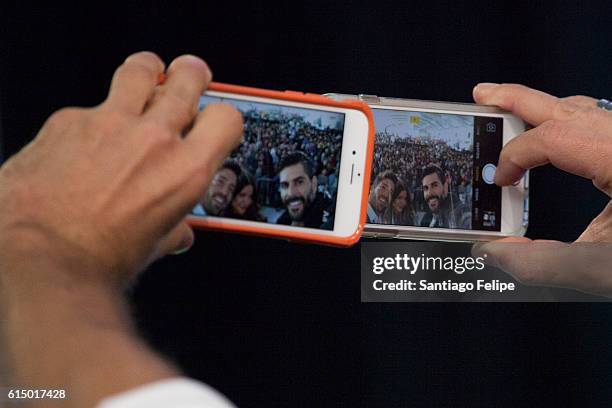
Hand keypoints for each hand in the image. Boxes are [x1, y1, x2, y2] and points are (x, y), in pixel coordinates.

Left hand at [0, 51, 242, 286]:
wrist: (36, 259)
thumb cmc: (95, 262)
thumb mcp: (154, 247)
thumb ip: (172, 229)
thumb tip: (176, 231)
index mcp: (185, 171)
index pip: (225, 117)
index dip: (223, 119)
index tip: (213, 123)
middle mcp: (153, 139)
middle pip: (187, 79)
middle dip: (192, 76)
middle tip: (188, 78)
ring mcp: (109, 123)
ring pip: (140, 70)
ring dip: (147, 72)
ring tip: (145, 78)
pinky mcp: (67, 120)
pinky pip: (89, 107)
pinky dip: (93, 119)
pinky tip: (85, 141)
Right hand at [471, 83, 611, 295]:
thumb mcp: (601, 271)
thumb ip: (538, 263)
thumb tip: (494, 251)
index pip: (553, 139)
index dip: (515, 157)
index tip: (499, 180)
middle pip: (566, 107)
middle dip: (518, 99)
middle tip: (483, 95)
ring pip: (585, 112)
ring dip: (543, 109)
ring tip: (511, 109)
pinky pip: (599, 127)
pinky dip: (567, 127)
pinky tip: (554, 139)